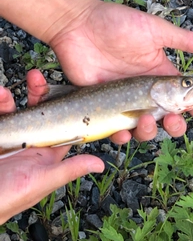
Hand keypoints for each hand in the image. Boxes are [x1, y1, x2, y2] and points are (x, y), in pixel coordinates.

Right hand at [0, 70, 103, 223]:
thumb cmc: (11, 197)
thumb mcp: (43, 181)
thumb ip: (69, 169)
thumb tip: (101, 164)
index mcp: (48, 150)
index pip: (61, 123)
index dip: (64, 105)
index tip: (66, 88)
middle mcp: (32, 141)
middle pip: (38, 110)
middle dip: (37, 92)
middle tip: (35, 77)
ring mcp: (13, 137)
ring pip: (15, 110)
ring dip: (9, 98)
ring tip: (1, 92)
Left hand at [50, 0, 192, 136]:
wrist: (79, 26)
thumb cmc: (117, 24)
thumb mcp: (154, 30)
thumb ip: (183, 40)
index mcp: (160, 76)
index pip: (186, 98)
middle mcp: (146, 92)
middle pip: (167, 118)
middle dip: (175, 125)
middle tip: (172, 120)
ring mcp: (125, 101)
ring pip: (143, 128)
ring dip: (150, 132)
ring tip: (147, 121)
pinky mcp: (105, 106)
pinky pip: (116, 128)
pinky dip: (122, 135)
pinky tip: (122, 130)